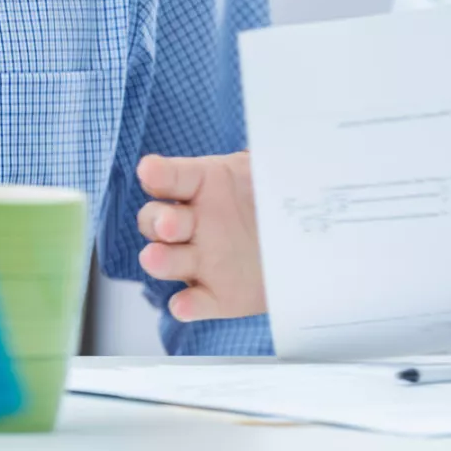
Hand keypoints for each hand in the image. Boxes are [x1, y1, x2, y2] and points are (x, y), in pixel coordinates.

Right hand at [135, 151, 266, 321]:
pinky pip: (193, 302)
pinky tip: (184, 304)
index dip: (159, 173)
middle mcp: (192, 223)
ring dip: (160, 260)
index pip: (173, 176)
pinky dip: (187, 305)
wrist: (301, 243)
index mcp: (204, 185)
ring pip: (167, 260)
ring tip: (155, 258)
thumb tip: (262, 145)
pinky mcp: (215, 296)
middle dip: (157, 220)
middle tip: (168, 223)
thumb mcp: (272, 170)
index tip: (149, 171)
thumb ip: (264, 156)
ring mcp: (199, 261)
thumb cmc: (274, 198)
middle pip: (157, 220)